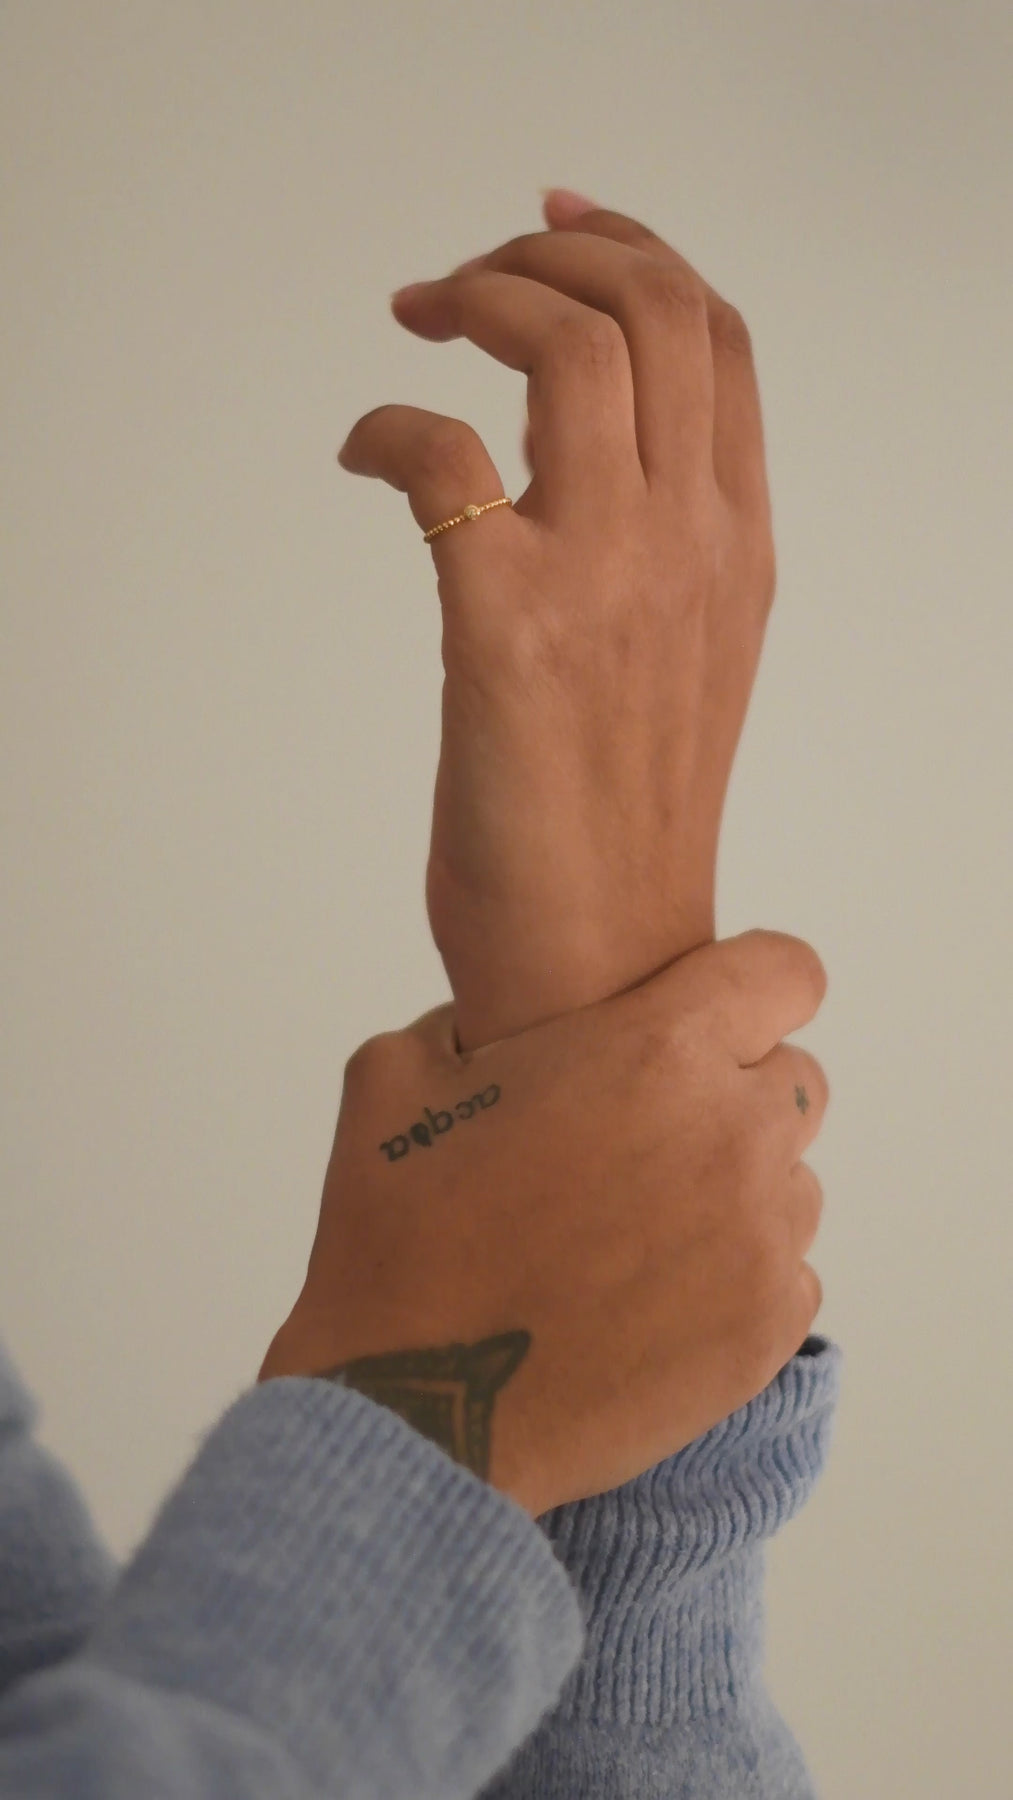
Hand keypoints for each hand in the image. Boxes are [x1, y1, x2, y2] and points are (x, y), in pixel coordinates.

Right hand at [258, 929, 827, 1518]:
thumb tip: (500, 1026)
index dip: (752, 986)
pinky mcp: (766, 1330)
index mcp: (656, 1049)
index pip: (784, 973)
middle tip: (644, 1133)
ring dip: (737, 1185)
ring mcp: (760, 1238)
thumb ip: (472, 1017)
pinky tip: (652, 1292)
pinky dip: (738, 1273)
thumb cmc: (400, 1236)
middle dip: (732, 1090)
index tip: (716, 1013)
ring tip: (639, 1225)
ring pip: (793, 1180)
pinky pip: (789, 1271)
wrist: (416, 1403)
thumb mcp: (396, 1072)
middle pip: (794, 1077)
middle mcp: (732, 1133)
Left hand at [337, 191, 775, 1050]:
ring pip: (572, 350)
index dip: (637, 252)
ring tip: (419, 324)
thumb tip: (561, 443)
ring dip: (481, 299)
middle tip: (462, 285)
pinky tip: (358, 452)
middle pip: (655, 311)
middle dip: (546, 255)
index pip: (722, 339)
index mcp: (741, 551)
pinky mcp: (510, 632)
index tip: (552, 229)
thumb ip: (659, 546)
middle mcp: (694, 549)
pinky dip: (384, 424)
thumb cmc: (623, 820)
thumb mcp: (685, 660)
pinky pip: (440, 457)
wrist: (604, 961)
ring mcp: (613, 584)